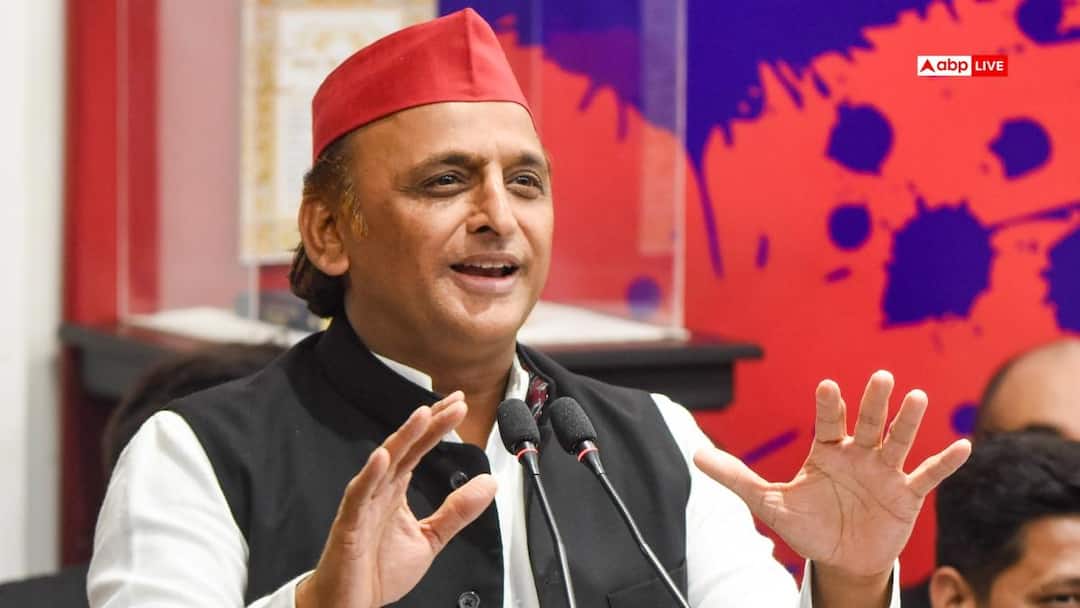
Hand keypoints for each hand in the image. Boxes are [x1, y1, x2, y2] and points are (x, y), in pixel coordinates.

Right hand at [296, 391, 496, 607]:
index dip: (438, 426)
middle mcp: (380, 490)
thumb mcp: (430, 538)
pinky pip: (359, 494)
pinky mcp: (349, 523)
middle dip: (429, 423)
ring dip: (403, 438)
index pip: (420, 449)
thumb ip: (457, 511)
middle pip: (406, 447)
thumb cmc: (378, 571)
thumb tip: (487, 484)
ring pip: (384, 463)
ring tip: (422, 416)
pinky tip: (383, 457)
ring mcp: (364, 504)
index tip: (459, 405)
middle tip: (453, 403)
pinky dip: (370, 474)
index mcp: (396, 490)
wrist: (348, 603)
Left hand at [694, 370, 970, 577]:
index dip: (828, 405)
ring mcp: (885, 472)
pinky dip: (944, 462)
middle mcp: (858, 454)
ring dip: (908, 422)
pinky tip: (961, 446)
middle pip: (867, 423)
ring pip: (898, 441)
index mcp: (826, 450)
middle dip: (873, 402)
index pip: (828, 421)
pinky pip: (928, 476)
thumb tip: (694, 456)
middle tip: (880, 378)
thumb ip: (735, 478)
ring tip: (918, 398)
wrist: (841, 559)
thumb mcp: (769, 503)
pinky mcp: (907, 496)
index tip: (827, 387)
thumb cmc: (807, 525)